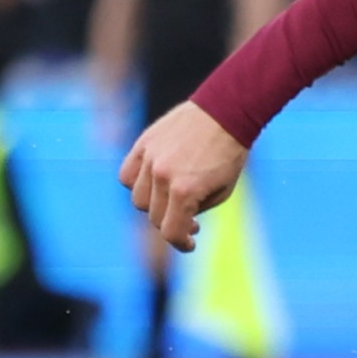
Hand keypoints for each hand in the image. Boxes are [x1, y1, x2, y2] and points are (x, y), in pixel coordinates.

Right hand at [118, 102, 246, 250]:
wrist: (225, 113)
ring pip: (138, 198)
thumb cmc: (229, 155)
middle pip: (155, 217)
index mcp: (185, 191)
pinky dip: (137, 184)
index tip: (189, 243)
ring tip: (174, 198)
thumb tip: (178, 223)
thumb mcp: (223, 191)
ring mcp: (150, 159)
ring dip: (155, 205)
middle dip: (173, 223)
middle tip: (189, 220)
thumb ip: (196, 210)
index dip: (180, 243)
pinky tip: (155, 183)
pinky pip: (127, 175)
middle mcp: (162, 176)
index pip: (171, 231)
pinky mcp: (142, 145)